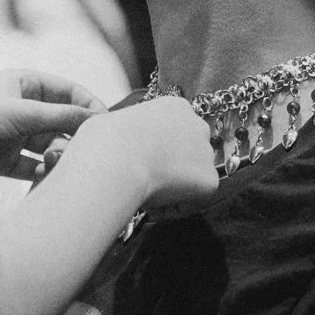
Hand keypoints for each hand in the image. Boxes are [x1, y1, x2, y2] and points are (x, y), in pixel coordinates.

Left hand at [0, 67, 106, 177]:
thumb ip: (62, 117)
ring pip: (49, 143)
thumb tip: (97, 118)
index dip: (86, 103)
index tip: (104, 121)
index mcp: (22, 83)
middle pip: (60, 120)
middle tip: (80, 149)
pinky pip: (34, 165)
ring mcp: (12, 134)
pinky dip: (43, 171)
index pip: (66, 90)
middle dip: (70, 134)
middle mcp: (19, 107)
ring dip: (56, 153)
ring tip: (53, 161)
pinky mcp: (5, 161)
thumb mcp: (23, 113)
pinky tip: (44, 174)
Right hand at [74, 96, 218, 210]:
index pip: (174, 130)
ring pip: (192, 176)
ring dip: (173, 187)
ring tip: (145, 194)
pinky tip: (153, 206)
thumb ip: (124, 129)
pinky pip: (194, 200)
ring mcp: (207, 153)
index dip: (158, 150)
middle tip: (145, 180)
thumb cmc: (104, 140)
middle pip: (189, 151)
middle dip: (171, 167)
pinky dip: (174, 207)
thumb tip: (114, 139)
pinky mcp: (211, 180)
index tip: (140, 162)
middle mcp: (197, 124)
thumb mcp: (110, 122)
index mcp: (175, 106)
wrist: (115, 162)